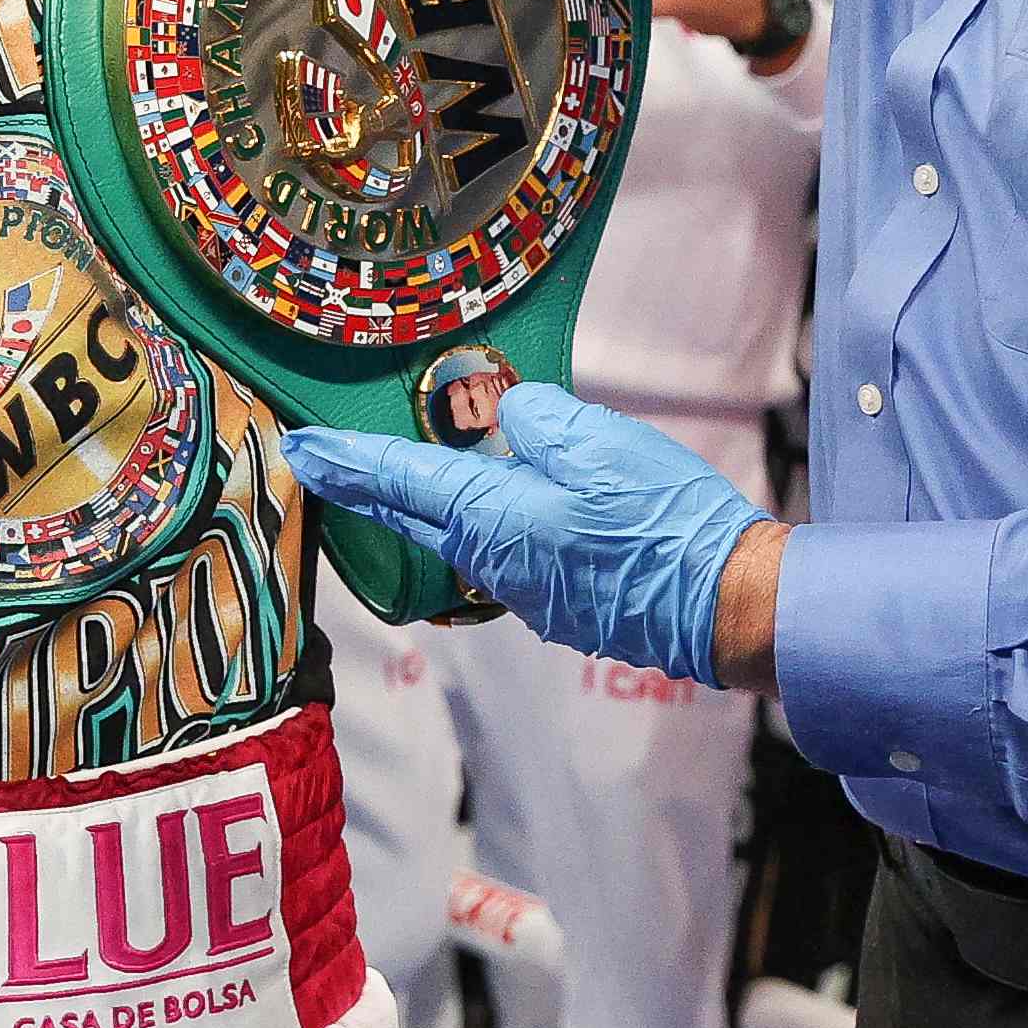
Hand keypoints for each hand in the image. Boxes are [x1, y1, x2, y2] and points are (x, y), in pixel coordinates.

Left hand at [284, 387, 775, 687]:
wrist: (727, 608)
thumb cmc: (663, 522)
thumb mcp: (597, 443)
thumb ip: (537, 421)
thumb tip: (508, 419)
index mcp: (489, 519)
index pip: (397, 482)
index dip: (345, 461)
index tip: (299, 449)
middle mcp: (492, 564)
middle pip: (415, 516)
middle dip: (368, 487)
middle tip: (326, 462)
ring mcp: (527, 592)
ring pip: (462, 537)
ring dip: (432, 505)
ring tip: (412, 473)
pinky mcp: (563, 604)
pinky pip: (507, 555)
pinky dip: (490, 525)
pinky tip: (508, 505)